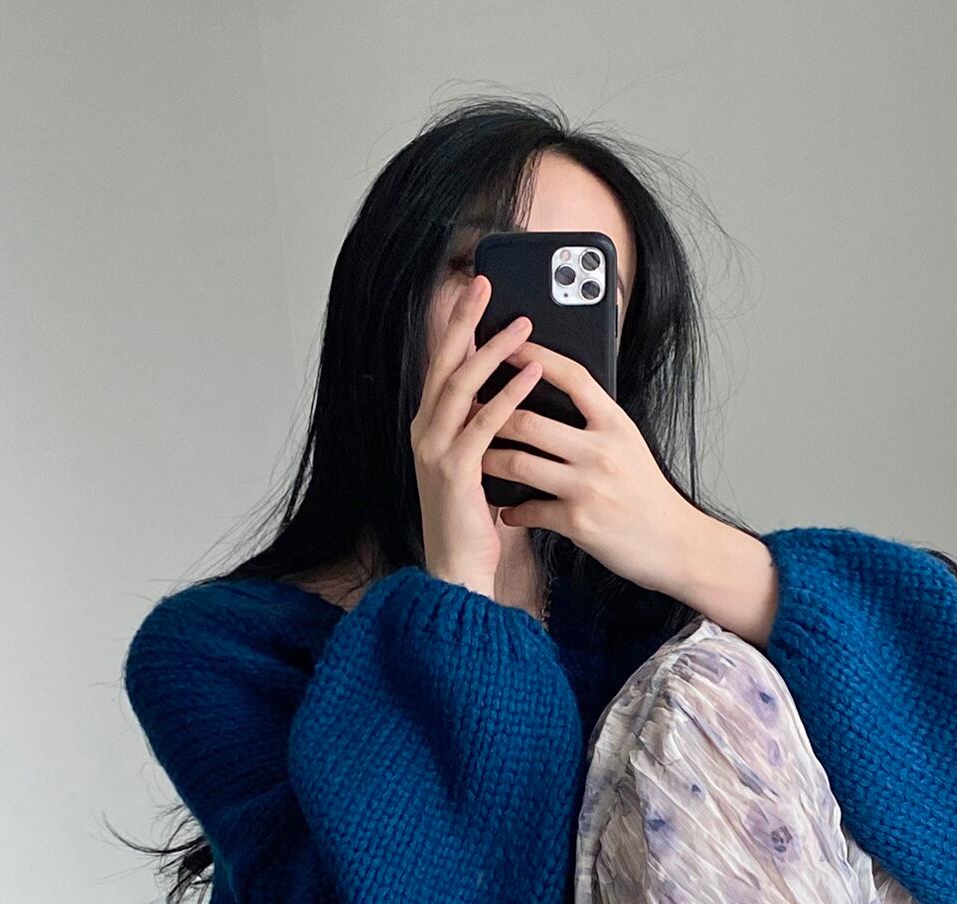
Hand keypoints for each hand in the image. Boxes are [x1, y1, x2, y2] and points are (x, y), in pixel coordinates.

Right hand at [409, 273, 543, 594]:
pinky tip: (530, 374)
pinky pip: (485, 424)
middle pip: (444, 363)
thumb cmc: (474, 520)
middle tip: (484, 284)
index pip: (443, 366)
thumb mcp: (479, 465)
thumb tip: (512, 393)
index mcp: (432, 427)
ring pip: (462, 386)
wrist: (458, 568)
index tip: (475, 294)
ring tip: (521, 324)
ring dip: (492, 351)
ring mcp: (436, 450)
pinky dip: (509, 395)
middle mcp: (426, 431)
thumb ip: (486, 430)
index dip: (457, 327)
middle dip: (464, 320)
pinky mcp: (455, 471)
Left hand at [481, 339, 702, 596]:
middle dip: (492, 418)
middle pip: (529, 421)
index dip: (536, 357)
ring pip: (519, 463)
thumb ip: (597, 422)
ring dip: (490, 461)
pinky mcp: (578, 522)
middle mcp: (601, 450)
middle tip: (470, 416)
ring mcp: (588, 486)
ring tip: (475, 459)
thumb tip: (562, 395)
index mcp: (615, 424)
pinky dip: (512, 511)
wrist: (675, 543)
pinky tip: (507, 510)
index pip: (572, 377)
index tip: (507, 346)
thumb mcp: (630, 445)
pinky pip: (529, 509)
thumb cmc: (648, 494)